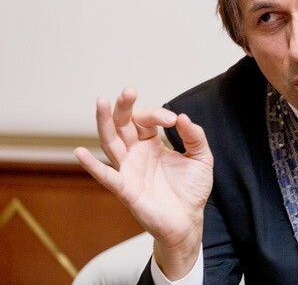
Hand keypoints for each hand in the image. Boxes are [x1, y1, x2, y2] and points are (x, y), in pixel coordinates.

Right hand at [74, 87, 213, 278]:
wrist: (188, 221)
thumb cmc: (191, 190)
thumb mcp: (201, 158)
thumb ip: (195, 137)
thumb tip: (183, 117)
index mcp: (152, 144)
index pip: (146, 120)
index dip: (158, 115)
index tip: (174, 120)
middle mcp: (136, 154)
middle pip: (123, 124)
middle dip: (124, 106)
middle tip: (129, 91)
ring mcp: (129, 170)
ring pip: (111, 142)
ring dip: (105, 123)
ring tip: (102, 101)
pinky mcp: (126, 189)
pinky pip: (106, 176)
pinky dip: (92, 165)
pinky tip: (80, 152)